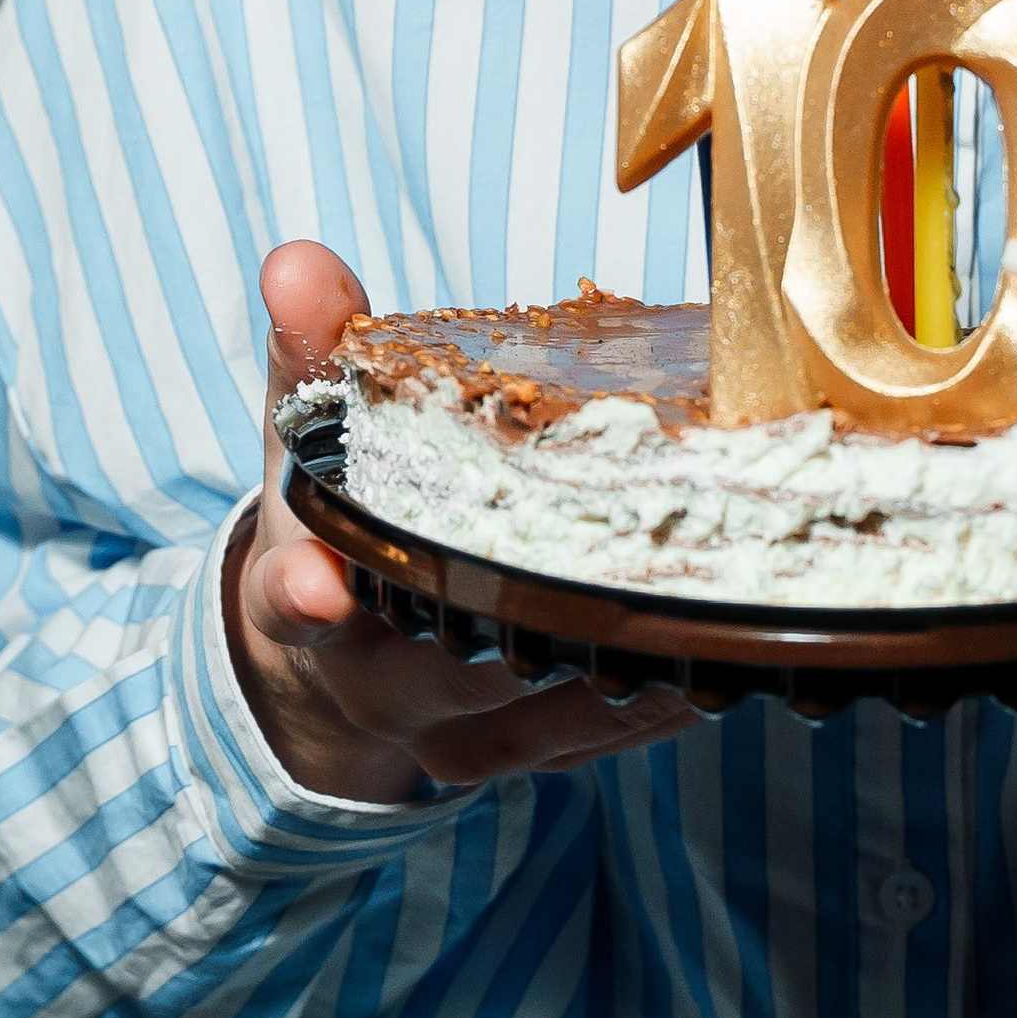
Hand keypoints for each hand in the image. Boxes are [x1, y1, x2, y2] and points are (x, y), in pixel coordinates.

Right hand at [226, 241, 694, 804]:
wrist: (341, 660)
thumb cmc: (340, 517)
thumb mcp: (310, 436)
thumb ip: (311, 351)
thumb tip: (296, 261)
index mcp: (307, 593)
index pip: (290, 602)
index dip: (303, 593)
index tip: (319, 584)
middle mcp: (376, 683)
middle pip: (448, 660)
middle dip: (524, 606)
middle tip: (619, 540)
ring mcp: (457, 734)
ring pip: (542, 706)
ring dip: (621, 651)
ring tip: (713, 583)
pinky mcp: (531, 755)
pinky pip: (606, 735)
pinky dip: (664, 691)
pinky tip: (726, 636)